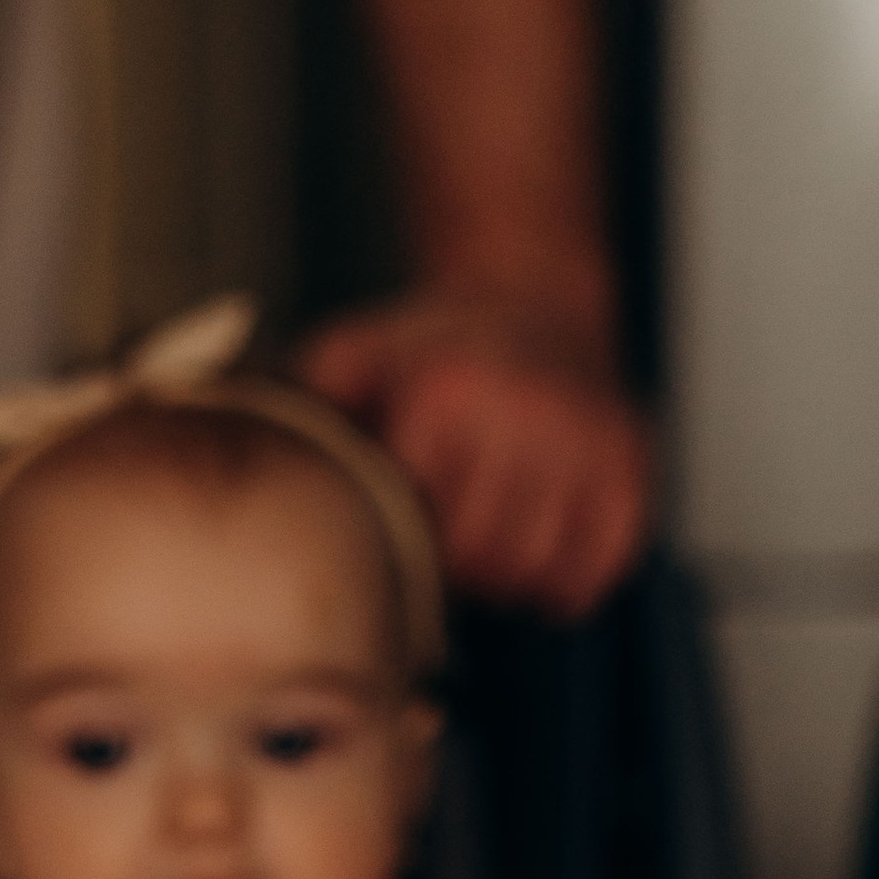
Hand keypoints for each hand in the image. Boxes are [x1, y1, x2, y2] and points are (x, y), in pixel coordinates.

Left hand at [299, 297, 649, 620]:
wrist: (531, 300)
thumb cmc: (429, 349)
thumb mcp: (349, 357)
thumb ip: (301, 408)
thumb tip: (244, 467)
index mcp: (450, 396)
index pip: (421, 532)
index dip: (406, 543)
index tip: (401, 520)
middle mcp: (529, 417)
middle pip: (481, 562)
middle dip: (456, 563)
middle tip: (445, 529)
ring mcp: (590, 447)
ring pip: (537, 575)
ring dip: (506, 574)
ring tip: (487, 529)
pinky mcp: (633, 473)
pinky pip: (591, 575)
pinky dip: (560, 578)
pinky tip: (534, 538)